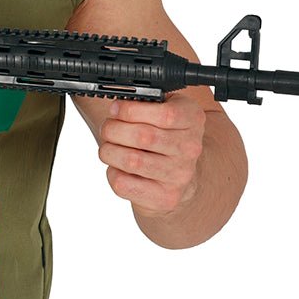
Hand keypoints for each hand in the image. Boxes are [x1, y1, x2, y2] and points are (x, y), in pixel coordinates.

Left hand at [97, 93, 205, 216]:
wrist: (179, 172)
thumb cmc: (164, 134)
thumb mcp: (164, 107)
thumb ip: (146, 101)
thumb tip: (117, 102)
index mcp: (192, 119)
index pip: (165, 114)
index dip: (131, 110)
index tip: (115, 110)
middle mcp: (190, 148)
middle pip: (143, 137)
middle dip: (113, 129)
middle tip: (107, 128)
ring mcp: (180, 175)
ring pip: (131, 161)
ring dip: (109, 151)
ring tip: (109, 146)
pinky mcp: (165, 197)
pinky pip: (125, 184)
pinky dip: (112, 172)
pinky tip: (117, 167)